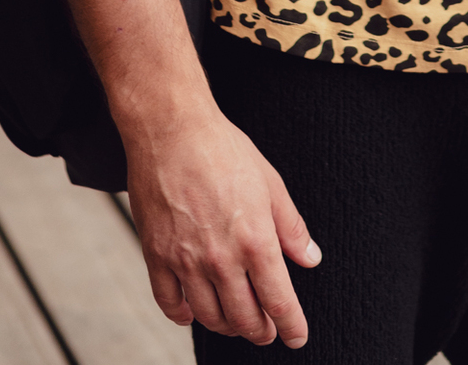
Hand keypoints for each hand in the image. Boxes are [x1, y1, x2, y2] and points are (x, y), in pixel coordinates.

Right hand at [126, 106, 320, 348]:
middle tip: (267, 330)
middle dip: (261, 330)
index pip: (278, 301)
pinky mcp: (156, 256)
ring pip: (209, 317)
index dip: (291, 326)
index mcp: (255, 240)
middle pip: (244, 317)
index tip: (297, 338)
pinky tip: (193, 312)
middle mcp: (221, 258)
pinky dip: (184, 316)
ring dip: (227, 325)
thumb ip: (291, 227)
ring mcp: (185, 261)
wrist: (172, 130)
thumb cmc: (224, 150)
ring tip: (236, 320)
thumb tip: (311, 259)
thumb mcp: (271, 183)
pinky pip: (170, 304)